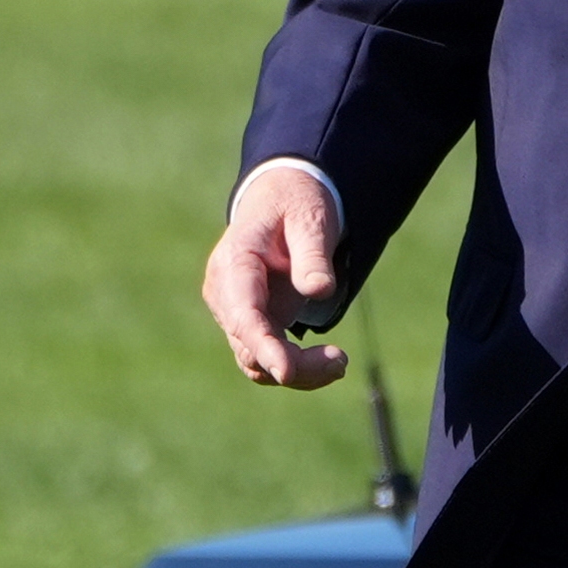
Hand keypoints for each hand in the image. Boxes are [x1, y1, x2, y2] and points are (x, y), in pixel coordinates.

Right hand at [201, 163, 349, 388]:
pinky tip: (330, 364)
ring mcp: (237, 311)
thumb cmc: (296, 202)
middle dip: (291, 363)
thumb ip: (312, 254)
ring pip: (256, 359)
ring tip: (340, 363)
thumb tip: (319, 291)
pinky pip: (268, 354)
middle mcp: (226, 293)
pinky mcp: (254, 320)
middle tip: (340, 362)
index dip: (263, 346)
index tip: (286, 371)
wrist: (282, 196)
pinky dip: (296, 366)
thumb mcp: (310, 218)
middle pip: (249, 345)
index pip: (243, 314)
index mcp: (234, 263)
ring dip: (297, 371)